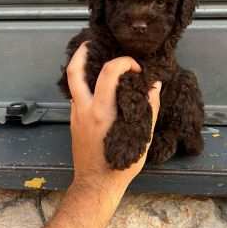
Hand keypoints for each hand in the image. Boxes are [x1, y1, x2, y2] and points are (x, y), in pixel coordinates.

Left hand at [66, 42, 161, 194]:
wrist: (95, 185)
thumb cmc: (121, 164)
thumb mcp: (142, 137)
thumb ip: (150, 108)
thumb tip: (154, 85)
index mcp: (102, 111)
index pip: (109, 73)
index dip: (123, 63)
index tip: (136, 69)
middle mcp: (84, 109)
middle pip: (74, 71)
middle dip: (82, 52)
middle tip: (93, 42)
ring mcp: (75, 114)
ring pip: (72, 82)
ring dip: (80, 65)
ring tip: (93, 56)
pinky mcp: (72, 121)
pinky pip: (75, 94)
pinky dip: (83, 82)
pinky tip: (96, 83)